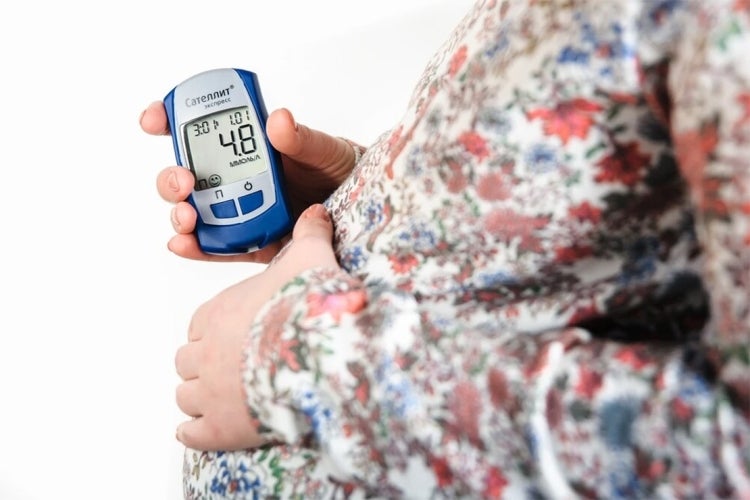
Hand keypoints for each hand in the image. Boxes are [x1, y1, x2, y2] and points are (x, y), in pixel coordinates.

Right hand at [140, 101, 357, 262]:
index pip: (200, 130)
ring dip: (179, 213)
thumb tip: (278, 120)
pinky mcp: (251, 244)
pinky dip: (196, 247)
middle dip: (172, 177)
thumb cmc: (343, 172)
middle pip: (186, 176)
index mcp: (249, 147)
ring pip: (194, 212)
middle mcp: (236, 179)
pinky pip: (217, 248)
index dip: (169, 122)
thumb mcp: (326, 151)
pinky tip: (183, 244)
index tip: (155, 120)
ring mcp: (240, 213)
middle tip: (184, 180)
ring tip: (187, 215)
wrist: (366, 212)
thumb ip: (302, 139)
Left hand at [173, 204, 338, 450]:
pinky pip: (192, 434)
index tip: (227, 335)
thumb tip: (317, 210)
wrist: (321, 356)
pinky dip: (194, 432)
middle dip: (201, 364)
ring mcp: (210, 393)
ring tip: (215, 400)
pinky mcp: (220, 428)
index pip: (198, 324)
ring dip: (197, 397)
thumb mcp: (310, 259)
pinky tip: (201, 431)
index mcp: (218, 313)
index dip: (211, 331)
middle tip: (223, 369)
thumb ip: (309, 234)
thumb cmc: (309, 305)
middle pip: (186, 361)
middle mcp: (206, 353)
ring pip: (185, 395)